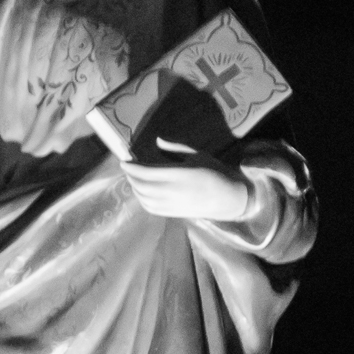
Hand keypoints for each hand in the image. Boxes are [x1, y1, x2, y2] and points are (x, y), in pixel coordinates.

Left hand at [119, 138, 255, 222]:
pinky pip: (151, 208)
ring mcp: (173, 204)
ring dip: (135, 188)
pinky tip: (141, 191)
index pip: (148, 172)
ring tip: (133, 177)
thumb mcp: (198, 154)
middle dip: (131, 176)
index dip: (132, 167)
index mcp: (181, 175)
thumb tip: (157, 140)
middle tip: (127, 167)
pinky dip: (142, 199)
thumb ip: (176, 148)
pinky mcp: (174, 213)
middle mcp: (174, 191)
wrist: (229, 198)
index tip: (124, 160)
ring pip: (145, 198)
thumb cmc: (215, 172)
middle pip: (143, 186)